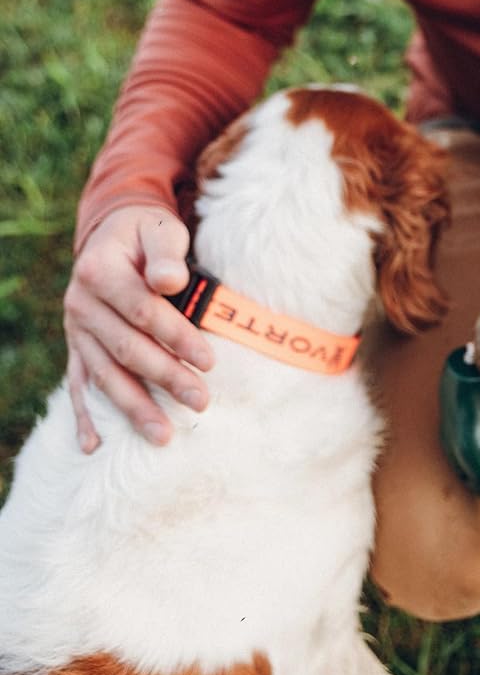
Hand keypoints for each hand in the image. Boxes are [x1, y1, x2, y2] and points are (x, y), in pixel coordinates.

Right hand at [64, 206, 214, 451]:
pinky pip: (77, 384)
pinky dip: (83, 416)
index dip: (176, 337)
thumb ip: (165, 253)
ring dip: (133, 407)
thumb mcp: (159, 230)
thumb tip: (170, 282)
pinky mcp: (75, 346)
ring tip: (163, 434)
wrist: (114, 233)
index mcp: (99, 271)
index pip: (142, 312)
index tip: (209, 361)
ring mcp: (75, 329)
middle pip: (126, 348)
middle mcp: (80, 303)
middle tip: (201, 401)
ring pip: (104, 374)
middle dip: (165, 378)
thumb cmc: (146, 234)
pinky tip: (93, 445)